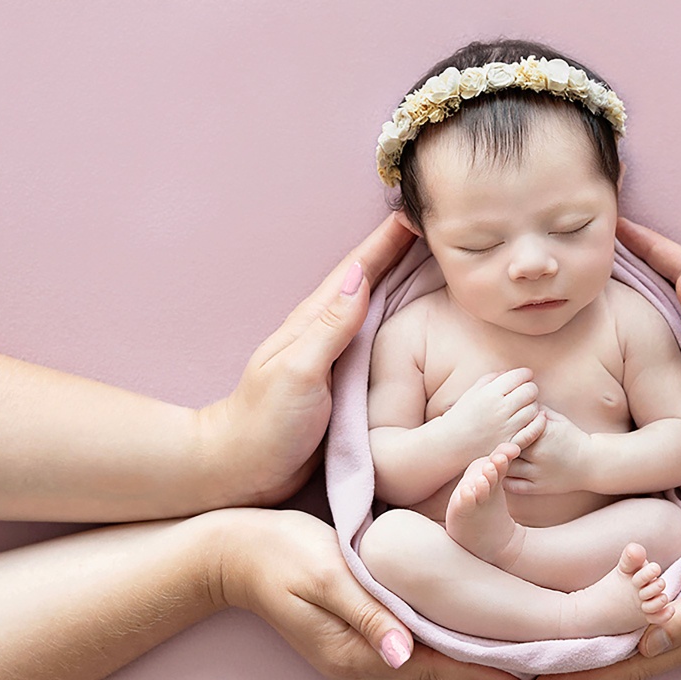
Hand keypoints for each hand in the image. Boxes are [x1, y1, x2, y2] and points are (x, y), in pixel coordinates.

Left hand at [199, 214, 415, 507]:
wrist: (241, 469)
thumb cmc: (265, 423)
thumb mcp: (299, 371)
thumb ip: (330, 326)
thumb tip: (359, 275)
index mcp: (315, 322)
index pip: (358, 270)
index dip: (388, 240)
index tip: (419, 209)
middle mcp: (327, 333)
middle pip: (372, 280)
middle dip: (403, 250)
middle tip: (439, 225)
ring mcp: (336, 357)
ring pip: (379, 309)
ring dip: (405, 282)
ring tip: (438, 262)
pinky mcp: (345, 383)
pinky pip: (381, 342)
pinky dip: (402, 322)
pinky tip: (418, 322)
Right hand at [216, 508, 536, 679]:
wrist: (234, 555)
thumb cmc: (283, 553)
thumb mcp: (326, 574)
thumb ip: (366, 613)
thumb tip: (400, 654)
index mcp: (356, 650)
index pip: (432, 670)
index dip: (476, 678)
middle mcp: (357, 667)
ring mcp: (350, 665)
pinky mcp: (347, 652)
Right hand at [441, 368, 546, 458]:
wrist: (449, 445)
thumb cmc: (460, 416)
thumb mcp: (472, 392)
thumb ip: (491, 379)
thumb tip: (510, 373)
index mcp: (490, 393)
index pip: (519, 376)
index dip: (525, 374)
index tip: (526, 376)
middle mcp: (500, 409)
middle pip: (530, 391)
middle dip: (530, 388)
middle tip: (526, 392)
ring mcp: (507, 428)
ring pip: (534, 409)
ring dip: (533, 405)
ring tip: (525, 407)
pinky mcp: (511, 443)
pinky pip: (534, 430)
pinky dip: (539, 422)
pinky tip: (538, 418)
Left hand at [503, 407, 591, 494]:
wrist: (592, 463)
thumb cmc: (572, 437)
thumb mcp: (557, 419)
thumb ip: (537, 409)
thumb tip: (517, 400)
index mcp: (542, 434)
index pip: (512, 429)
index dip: (502, 428)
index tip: (496, 427)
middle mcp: (538, 454)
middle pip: (506, 448)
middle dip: (497, 446)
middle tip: (488, 442)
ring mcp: (538, 473)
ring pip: (506, 468)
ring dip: (499, 463)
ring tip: (495, 457)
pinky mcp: (538, 488)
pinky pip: (513, 486)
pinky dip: (504, 479)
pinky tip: (503, 472)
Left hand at [530, 501, 680, 679]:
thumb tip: (649, 645)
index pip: (628, 668)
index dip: (585, 679)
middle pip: (622, 665)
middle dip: (577, 676)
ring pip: (630, 648)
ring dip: (591, 657)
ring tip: (548, 663)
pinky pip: (643, 625)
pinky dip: (613, 632)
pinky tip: (597, 628)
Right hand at [617, 217, 680, 500]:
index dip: (650, 245)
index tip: (615, 224)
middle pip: (668, 285)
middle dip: (634, 261)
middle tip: (593, 246)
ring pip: (661, 318)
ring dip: (631, 297)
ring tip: (594, 285)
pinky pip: (659, 354)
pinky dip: (636, 338)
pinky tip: (616, 342)